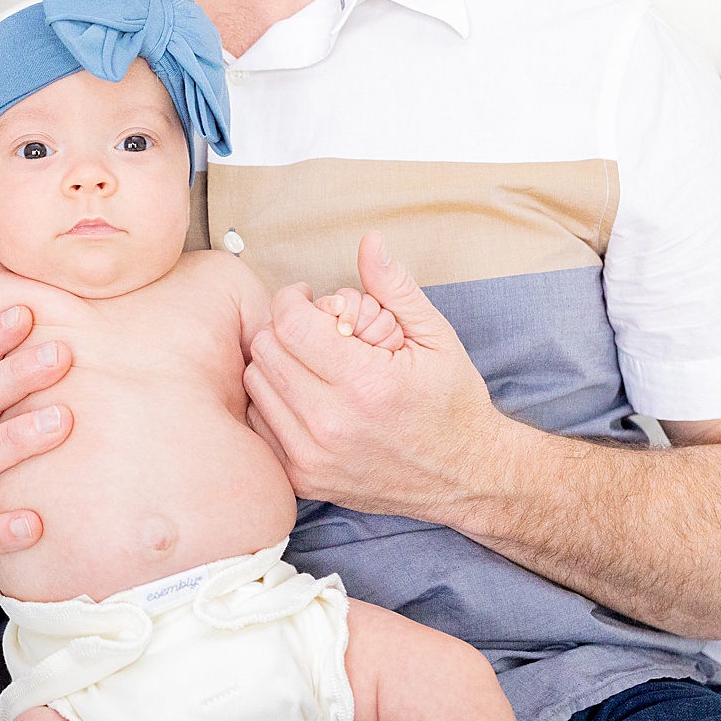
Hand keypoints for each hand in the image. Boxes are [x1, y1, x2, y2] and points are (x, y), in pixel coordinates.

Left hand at [244, 231, 503, 520]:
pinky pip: (259, 424)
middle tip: (312, 328)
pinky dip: (272, 402)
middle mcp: (332, 424)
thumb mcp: (436, 337)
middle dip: (284, 327)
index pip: (290, 324)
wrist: (466, 478)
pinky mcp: (304, 479)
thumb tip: (370, 241)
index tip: (308, 298)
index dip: (293, 299)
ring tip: (308, 360)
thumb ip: (395, 287)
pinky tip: (302, 394)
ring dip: (275, 363)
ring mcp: (313, 456)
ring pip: (254, 386)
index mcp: (366, 384)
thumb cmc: (452, 404)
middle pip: (265, 351)